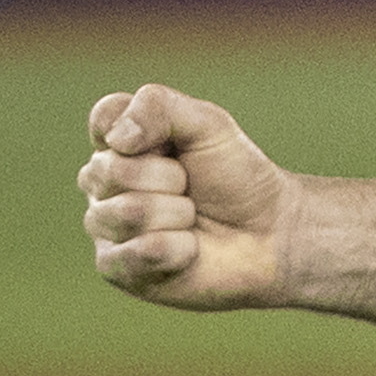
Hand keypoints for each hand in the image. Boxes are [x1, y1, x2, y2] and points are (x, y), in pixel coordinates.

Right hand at [78, 84, 293, 311]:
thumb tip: (116, 139)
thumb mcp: (208, 124)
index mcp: (119, 143)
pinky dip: (177, 249)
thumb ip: (158, 107)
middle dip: (169, 177)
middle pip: (112, 169)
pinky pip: (136, 252)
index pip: (104, 119)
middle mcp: (104, 184)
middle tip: (190, 187)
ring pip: (127, 212)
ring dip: (177, 214)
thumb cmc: (237, 177)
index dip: (145, 131)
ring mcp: (107, 227)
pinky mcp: (117, 269)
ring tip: (190, 217)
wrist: (271, 232)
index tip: (178, 144)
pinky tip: (188, 250)